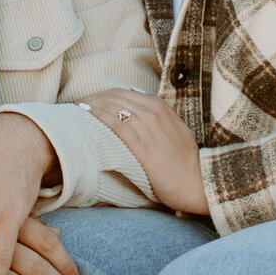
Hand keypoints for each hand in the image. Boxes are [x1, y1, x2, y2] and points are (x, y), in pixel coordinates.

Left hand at [88, 88, 208, 219]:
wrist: (199, 182)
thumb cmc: (186, 160)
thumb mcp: (175, 129)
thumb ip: (157, 117)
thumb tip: (136, 108)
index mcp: (160, 107)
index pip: (123, 92)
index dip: (102, 95)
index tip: (89, 100)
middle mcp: (153, 113)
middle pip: (115, 97)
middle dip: (93, 98)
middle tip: (77, 104)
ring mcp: (148, 130)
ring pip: (113, 109)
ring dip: (92, 106)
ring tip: (76, 110)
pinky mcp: (143, 148)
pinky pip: (117, 127)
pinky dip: (100, 119)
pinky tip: (87, 118)